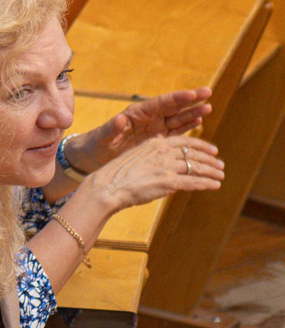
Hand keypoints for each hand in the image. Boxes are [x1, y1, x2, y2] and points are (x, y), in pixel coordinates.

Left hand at [77, 88, 213, 167]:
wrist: (94, 157)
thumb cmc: (96, 144)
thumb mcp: (103, 137)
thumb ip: (112, 128)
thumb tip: (121, 118)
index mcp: (136, 114)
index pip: (160, 103)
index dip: (176, 99)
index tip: (192, 94)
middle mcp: (148, 119)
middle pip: (172, 107)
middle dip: (190, 100)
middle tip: (208, 92)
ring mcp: (154, 129)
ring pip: (177, 119)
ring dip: (192, 113)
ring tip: (208, 107)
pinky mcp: (157, 141)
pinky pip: (175, 132)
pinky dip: (187, 127)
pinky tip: (198, 122)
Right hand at [87, 135, 224, 213]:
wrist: (107, 186)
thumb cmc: (118, 174)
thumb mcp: (136, 157)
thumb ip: (154, 157)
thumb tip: (167, 161)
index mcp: (154, 142)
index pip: (184, 141)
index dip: (201, 145)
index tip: (212, 150)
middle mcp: (162, 152)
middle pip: (194, 153)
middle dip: (210, 159)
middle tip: (221, 165)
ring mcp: (166, 166)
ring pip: (197, 167)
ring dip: (212, 171)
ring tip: (221, 176)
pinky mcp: (168, 182)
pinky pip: (194, 182)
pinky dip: (207, 183)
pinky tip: (215, 185)